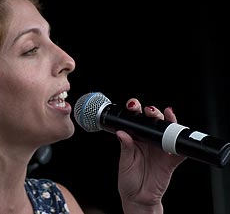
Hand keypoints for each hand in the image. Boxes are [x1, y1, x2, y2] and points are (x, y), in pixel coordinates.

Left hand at [116, 98, 185, 213]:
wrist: (137, 198)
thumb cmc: (128, 179)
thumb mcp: (124, 162)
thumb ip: (125, 147)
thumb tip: (121, 133)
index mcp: (136, 138)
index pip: (137, 120)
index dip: (136, 110)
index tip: (133, 105)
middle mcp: (149, 141)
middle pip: (155, 122)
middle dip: (153, 112)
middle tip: (149, 111)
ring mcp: (161, 150)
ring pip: (169, 131)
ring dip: (169, 122)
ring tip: (166, 116)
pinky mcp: (171, 161)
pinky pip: (180, 152)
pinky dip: (182, 145)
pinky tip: (180, 139)